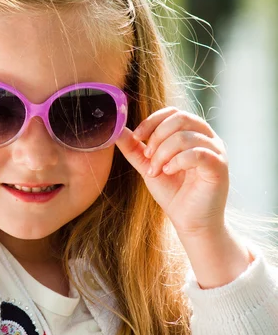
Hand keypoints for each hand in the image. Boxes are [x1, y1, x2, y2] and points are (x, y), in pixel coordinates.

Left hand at [115, 107, 252, 287]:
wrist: (190, 222)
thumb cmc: (173, 193)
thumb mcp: (148, 166)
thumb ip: (134, 148)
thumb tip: (117, 129)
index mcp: (192, 133)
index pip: (173, 112)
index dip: (152, 121)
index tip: (137, 137)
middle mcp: (207, 138)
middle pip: (180, 118)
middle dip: (157, 137)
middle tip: (148, 158)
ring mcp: (216, 151)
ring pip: (185, 136)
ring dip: (163, 153)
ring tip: (157, 170)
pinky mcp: (219, 166)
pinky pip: (197, 153)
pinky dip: (177, 161)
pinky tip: (169, 172)